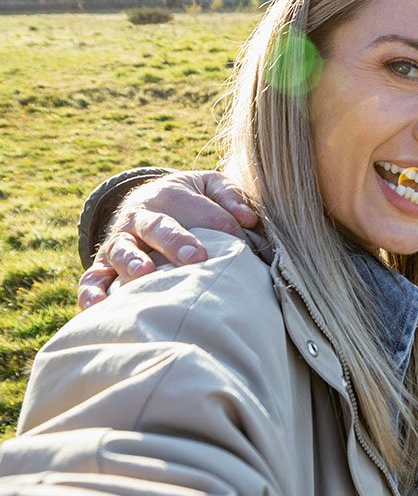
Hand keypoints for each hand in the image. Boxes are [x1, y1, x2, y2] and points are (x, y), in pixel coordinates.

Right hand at [78, 171, 258, 307]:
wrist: (146, 202)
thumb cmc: (188, 200)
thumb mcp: (208, 187)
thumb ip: (229, 196)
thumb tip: (247, 218)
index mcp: (169, 197)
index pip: (197, 210)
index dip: (219, 224)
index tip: (237, 240)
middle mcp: (140, 220)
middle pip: (156, 228)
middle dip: (175, 241)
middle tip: (196, 258)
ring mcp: (119, 244)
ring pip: (121, 251)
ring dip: (132, 263)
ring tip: (146, 275)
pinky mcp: (104, 267)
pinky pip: (93, 279)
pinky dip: (92, 293)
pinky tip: (98, 308)